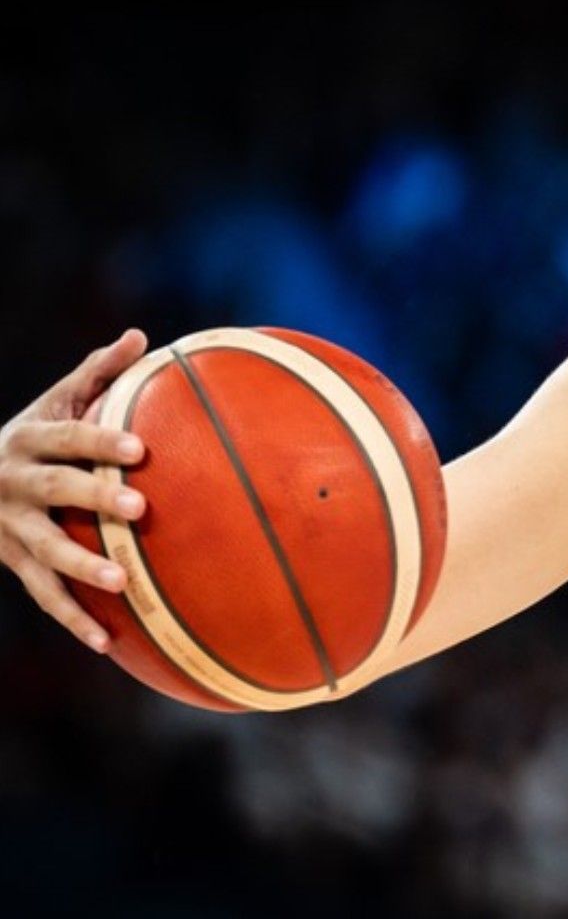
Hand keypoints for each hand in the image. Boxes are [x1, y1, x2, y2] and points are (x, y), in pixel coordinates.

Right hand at [0, 329, 151, 651]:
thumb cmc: (38, 435)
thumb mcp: (56, 401)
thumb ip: (97, 373)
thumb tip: (142, 337)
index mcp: (28, 438)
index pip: (69, 437)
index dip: (101, 440)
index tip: (140, 447)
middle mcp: (13, 482)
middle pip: (55, 490)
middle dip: (95, 498)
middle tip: (140, 508)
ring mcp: (9, 528)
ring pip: (43, 550)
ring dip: (81, 567)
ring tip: (122, 582)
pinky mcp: (13, 563)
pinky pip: (43, 595)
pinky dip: (74, 620)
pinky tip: (109, 643)